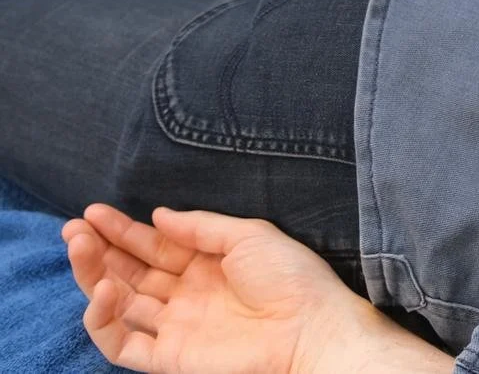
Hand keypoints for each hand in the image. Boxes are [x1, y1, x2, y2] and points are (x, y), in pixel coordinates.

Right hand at [62, 204, 453, 373]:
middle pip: (131, 273)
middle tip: (74, 227)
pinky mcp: (170, 358)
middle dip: (100, 249)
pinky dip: (102, 320)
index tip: (94, 211)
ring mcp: (177, 327)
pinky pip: (122, 345)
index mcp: (209, 266)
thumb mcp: (249, 235)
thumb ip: (200, 226)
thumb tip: (158, 215)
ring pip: (119, 303)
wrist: (313, 328)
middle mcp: (188, 296)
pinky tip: (101, 289)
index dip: (124, 231)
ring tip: (78, 245)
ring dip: (92, 275)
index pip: (155, 247)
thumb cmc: (292, 278)